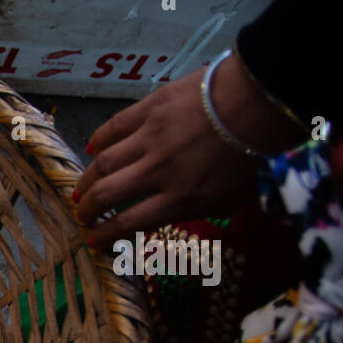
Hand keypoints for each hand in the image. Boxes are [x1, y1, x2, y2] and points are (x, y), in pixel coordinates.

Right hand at [74, 54, 306, 247]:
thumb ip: (197, 209)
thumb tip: (171, 213)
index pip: (129, 223)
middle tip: (82, 215)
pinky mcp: (149, 109)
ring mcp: (150, 138)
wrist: (261, 101)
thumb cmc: (252, 154)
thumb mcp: (229, 199)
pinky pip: (115, 127)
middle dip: (89, 209)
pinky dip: (99, 140)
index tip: (94, 241)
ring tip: (81, 189)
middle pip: (108, 194)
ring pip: (104, 162)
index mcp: (179, 198)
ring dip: (88, 179)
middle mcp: (157, 172)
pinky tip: (92, 149)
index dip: (106, 236)